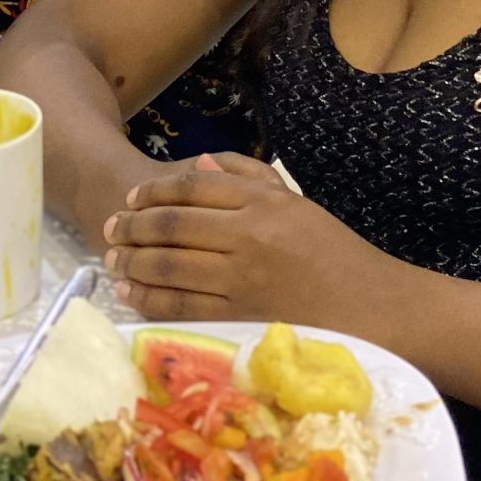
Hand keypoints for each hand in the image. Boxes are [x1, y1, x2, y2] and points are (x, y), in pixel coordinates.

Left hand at [103, 153, 395, 327]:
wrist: (370, 307)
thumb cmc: (333, 253)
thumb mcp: (295, 202)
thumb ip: (247, 176)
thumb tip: (196, 163)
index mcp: (263, 203)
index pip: (193, 188)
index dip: (155, 192)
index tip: (134, 198)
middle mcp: (248, 236)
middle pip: (172, 226)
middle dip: (133, 226)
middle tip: (110, 227)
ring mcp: (242, 279)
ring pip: (170, 266)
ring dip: (133, 261)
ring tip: (113, 259)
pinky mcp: (239, 318)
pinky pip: (181, 306)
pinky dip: (150, 299)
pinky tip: (131, 293)